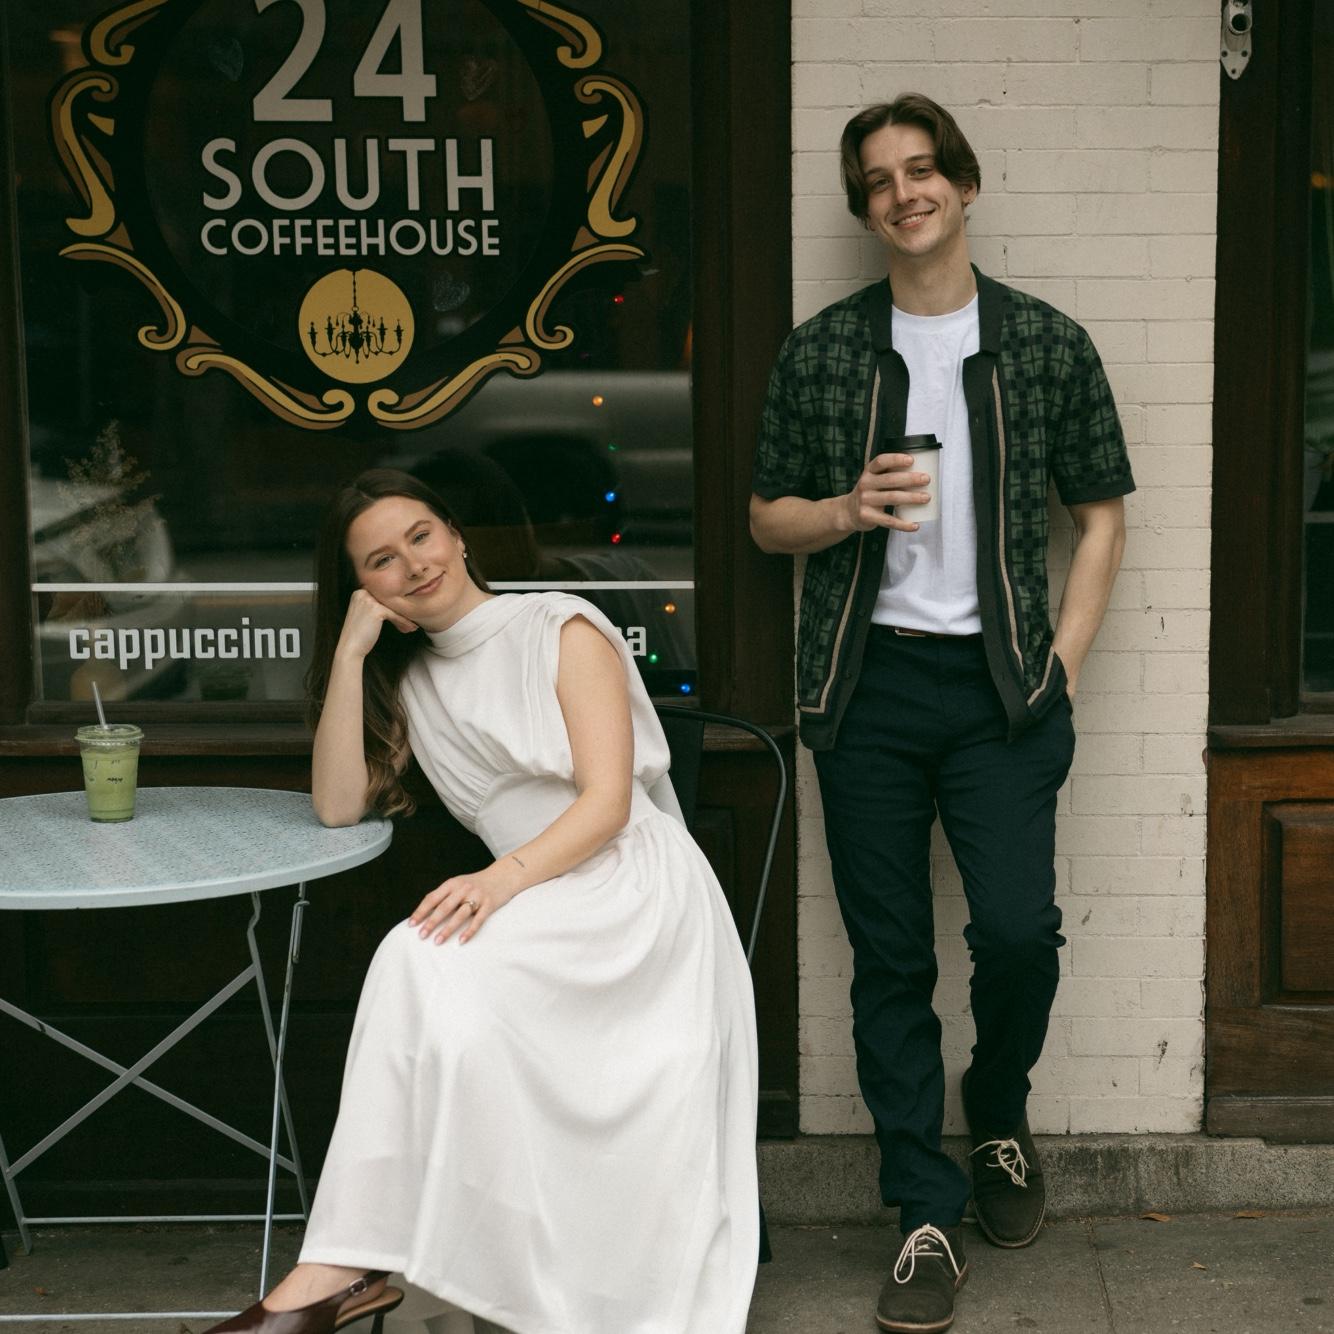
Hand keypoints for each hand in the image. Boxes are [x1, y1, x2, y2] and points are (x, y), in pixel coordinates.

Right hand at [336, 588, 417, 660]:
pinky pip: (395, 615)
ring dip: (404, 618)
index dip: (394, 607)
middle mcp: (363, 592)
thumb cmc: (359, 635)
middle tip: (412, 622)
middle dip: (401, 613)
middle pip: (389, 602)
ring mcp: (369, 600)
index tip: (404, 616)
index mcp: (359, 592)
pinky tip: (410, 628)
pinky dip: (403, 622)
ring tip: (412, 626)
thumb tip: (396, 605)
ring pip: (393, 608)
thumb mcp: (366, 615)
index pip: (383, 598)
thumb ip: (376, 606)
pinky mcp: (376, 609)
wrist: (350, 648)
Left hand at [408, 862, 522, 944]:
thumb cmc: (476, 884)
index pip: (433, 898)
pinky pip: (478, 920)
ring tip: (437, 941)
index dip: (421, 911)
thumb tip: (425, 915)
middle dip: (432, 922)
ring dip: (447, 929)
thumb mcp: (459, 884)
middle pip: (445, 907)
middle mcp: (464, 888)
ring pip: (460, 914)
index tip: (412, 924)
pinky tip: (461, 941)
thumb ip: (444, 896)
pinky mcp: (489, 904)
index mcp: (453, 883)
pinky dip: (469, 931)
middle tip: (422, 935)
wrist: (502, 876)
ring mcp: (477, 896)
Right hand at [843, 453, 931, 532]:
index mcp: (869, 472)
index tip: (911, 460)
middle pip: (890, 480)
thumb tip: (921, 471)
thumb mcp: (874, 479)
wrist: (849, 512)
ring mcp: (865, 501)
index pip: (881, 461)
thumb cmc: (869, 493)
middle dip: (910, 479)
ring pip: (892, 498)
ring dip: (911, 498)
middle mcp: (865, 484)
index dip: (896, 459)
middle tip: (926, 479)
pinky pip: (888, 521)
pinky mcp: (867, 516)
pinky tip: (914, 525)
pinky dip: (903, 524)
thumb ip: (890, 474)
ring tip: (926, 498)